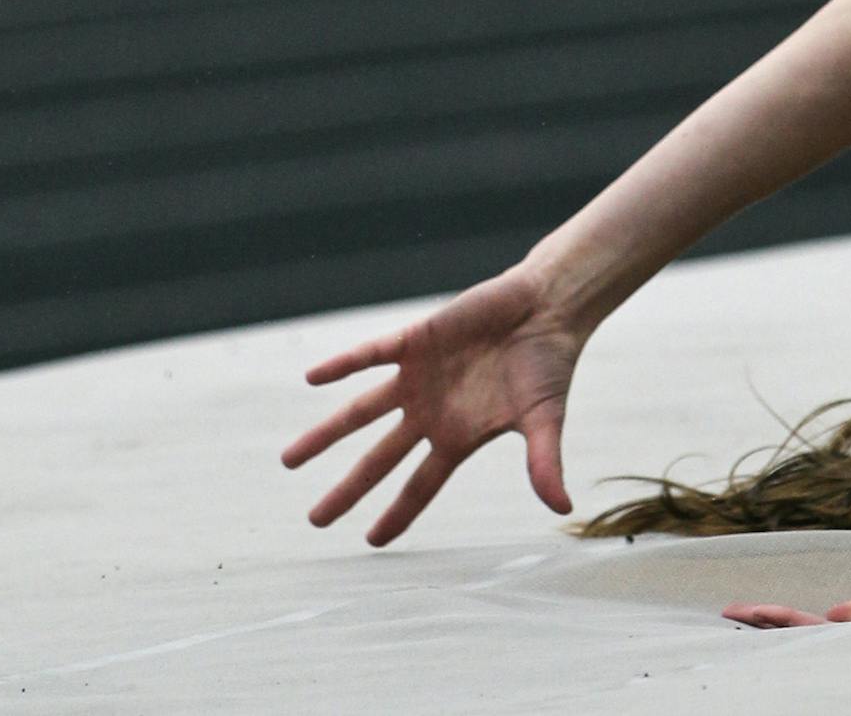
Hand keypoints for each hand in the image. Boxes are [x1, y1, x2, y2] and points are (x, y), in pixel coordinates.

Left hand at [281, 264, 583, 544]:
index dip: (396, 514)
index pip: (420, 486)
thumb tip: (561, 509)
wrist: (546, 308)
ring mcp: (419, 377)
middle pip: (378, 459)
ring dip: (326, 434)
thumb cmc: (548, 366)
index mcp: (459, 437)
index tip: (370, 541)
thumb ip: (543, 462)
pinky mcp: (416, 339)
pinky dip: (342, 365)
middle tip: (315, 519)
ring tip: (290, 460)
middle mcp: (430, 412)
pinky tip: (313, 377)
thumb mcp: (545, 420)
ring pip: (361, 411)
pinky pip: (371, 355)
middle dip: (347, 490)